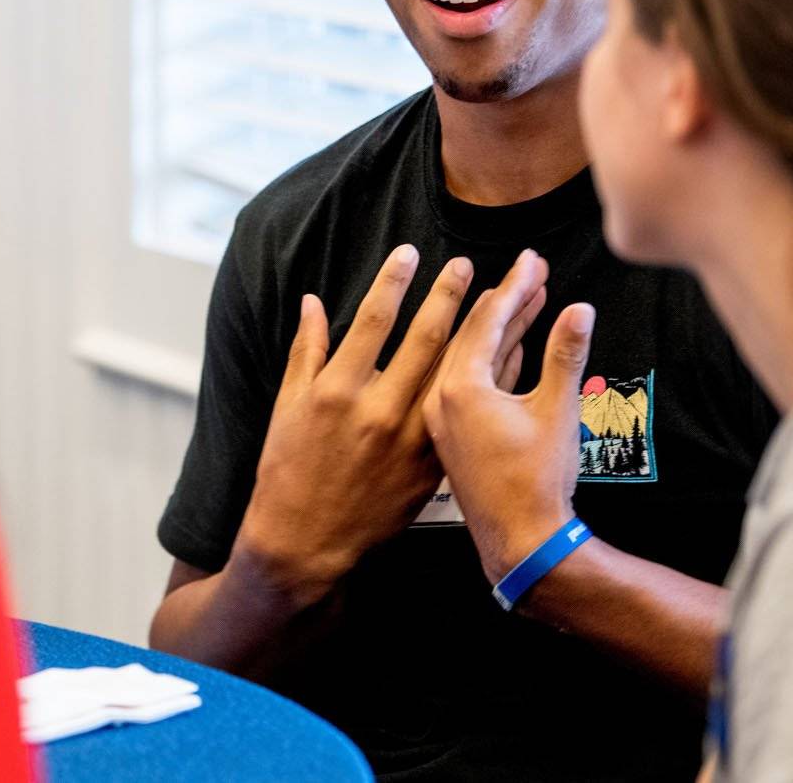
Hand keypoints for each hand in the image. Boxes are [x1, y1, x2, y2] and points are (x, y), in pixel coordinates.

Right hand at [232, 245, 477, 606]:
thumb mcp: (286, 406)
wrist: (305, 540)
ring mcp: (408, 441)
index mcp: (337, 390)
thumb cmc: (287, 469)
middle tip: (466, 264)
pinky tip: (506, 356)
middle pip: (424, 342)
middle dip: (448, 298)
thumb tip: (313, 302)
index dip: (393, 282)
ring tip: (502, 300)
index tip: (410, 252)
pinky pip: (465, 415)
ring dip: (482, 334)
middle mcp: (377, 412)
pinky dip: (486, 384)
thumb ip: (306, 350)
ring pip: (455, 375)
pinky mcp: (430, 466)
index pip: (373, 321)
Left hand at [424, 250, 597, 585]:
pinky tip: (515, 346)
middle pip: (471, 334)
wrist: (520, 546)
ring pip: (467, 359)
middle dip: (505, 300)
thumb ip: (565, 355)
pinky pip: (466, 386)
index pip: (487, 321)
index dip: (515, 286)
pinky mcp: (451, 438)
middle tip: (529, 270)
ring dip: (499, 330)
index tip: (531, 260)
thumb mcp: (558, 412)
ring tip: (528, 298)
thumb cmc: (536, 484)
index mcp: (458, 388)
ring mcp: (442, 420)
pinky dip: (491, 362)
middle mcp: (439, 400)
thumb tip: (580, 310)